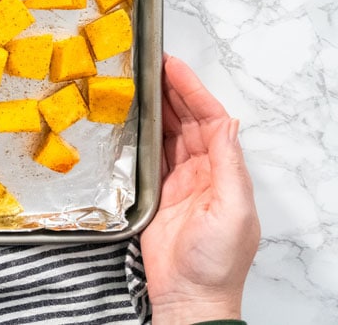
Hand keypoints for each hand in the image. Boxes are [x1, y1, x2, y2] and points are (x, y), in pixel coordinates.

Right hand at [141, 55, 259, 323]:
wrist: (190, 297)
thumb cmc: (216, 262)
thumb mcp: (232, 211)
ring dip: (154, 106)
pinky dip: (139, 132)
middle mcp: (201, 170)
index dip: (191, 90)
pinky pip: (146, 154)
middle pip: (186, 119)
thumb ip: (228, 164)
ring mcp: (176, 180)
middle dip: (170, 89)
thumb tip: (226, 122)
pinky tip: (127, 117)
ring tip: (136, 80)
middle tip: (149, 62)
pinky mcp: (153, 192)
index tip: (171, 65)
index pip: (209, 118)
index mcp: (223, 170)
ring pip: (166, 132)